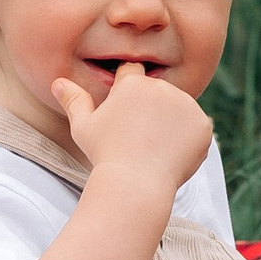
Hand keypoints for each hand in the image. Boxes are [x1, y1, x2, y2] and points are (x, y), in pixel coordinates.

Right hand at [52, 63, 212, 200]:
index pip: (133, 74)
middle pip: (158, 93)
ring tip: (154, 148)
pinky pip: (196, 128)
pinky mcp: (202, 125)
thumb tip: (58, 82)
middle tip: (138, 139)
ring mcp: (185, 105)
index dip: (128, 94)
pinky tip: (171, 155)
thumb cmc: (104, 155)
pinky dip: (188, 140)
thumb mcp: (83, 127)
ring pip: (178, 109)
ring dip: (171, 123)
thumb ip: (73, 101)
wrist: (134, 185)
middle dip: (151, 110)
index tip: (126, 115)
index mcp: (133, 83)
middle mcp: (161, 87)